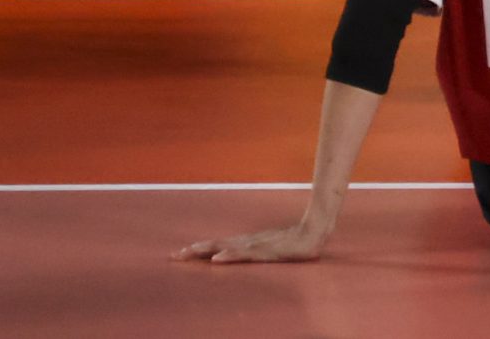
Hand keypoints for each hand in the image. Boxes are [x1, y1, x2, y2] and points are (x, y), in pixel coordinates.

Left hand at [173, 219, 328, 264]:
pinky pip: (244, 254)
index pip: (219, 245)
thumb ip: (260, 249)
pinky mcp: (266, 250)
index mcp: (248, 242)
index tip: (181, 252)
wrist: (316, 230)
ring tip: (189, 253)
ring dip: (206, 251)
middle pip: (217, 244)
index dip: (200, 248)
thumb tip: (247, 253)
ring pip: (226, 247)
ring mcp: (256, 245)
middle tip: (174, 256)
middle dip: (195, 251)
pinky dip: (229, 256)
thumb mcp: (274, 247)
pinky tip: (217, 259)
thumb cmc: (296, 240)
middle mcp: (248, 242)